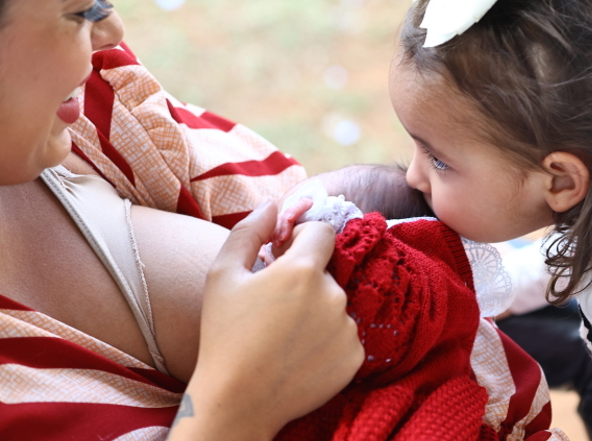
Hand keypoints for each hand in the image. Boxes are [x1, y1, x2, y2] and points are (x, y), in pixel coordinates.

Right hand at [168, 201, 362, 440]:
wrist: (237, 401)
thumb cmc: (224, 335)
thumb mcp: (222, 275)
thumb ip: (249, 231)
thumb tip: (273, 205)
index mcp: (303, 270)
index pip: (323, 232)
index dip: (303, 240)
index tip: (283, 258)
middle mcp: (334, 295)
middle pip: (328, 272)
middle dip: (306, 281)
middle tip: (275, 308)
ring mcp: (347, 328)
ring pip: (336, 305)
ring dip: (317, 311)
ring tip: (284, 335)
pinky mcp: (355, 357)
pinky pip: (345, 335)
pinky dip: (327, 340)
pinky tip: (299, 354)